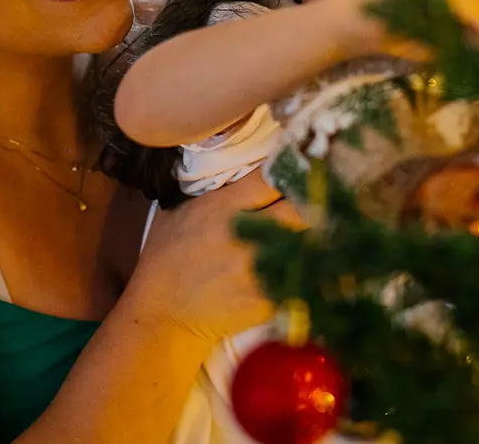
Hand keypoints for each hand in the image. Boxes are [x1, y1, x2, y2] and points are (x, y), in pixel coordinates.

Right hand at [131, 171, 304, 344]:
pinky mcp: (269, 299)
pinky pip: (301, 277)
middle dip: (310, 204)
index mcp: (223, 206)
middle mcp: (245, 234)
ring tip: (314, 236)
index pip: (273, 177)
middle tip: (313, 205)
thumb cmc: (166, 257)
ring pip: (308, 244)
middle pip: (301, 208)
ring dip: (312, 239)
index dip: (291, 172)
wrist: (163, 313)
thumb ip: (213, 189)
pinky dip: (305, 271)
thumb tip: (240, 165)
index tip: (298, 172)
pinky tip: (302, 269)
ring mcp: (259, 268)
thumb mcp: (179, 210)